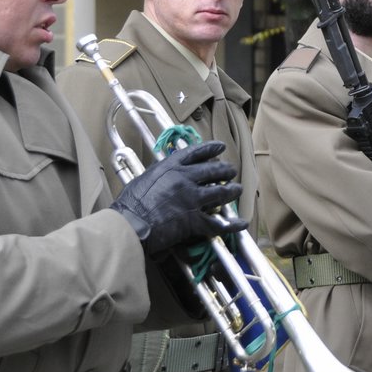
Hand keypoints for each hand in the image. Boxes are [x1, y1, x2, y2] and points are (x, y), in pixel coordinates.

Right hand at [111, 141, 239, 257]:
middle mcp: (185, 179)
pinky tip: (242, 223)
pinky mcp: (195, 220)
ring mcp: (192, 199)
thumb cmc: (130, 204)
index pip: (195, 153)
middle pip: (213, 170)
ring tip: (238, 190)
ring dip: (232, 191)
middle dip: (226, 170)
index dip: (210, 148)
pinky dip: (233, 224)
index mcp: (170, 167)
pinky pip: (219, 223)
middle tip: (232, 171)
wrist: (130, 224)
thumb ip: (158, 175)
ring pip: (221, 192)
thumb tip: (162, 174)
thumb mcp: (143, 179)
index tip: (220, 147)